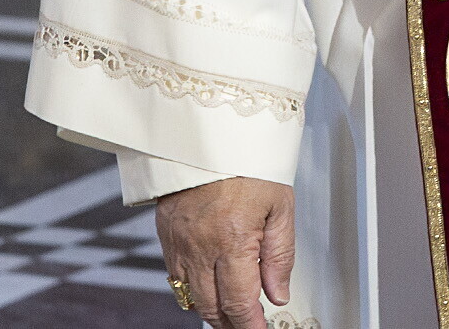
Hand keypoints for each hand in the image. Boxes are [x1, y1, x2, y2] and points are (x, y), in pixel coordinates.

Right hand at [156, 176, 293, 328]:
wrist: (210, 138)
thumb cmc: (249, 164)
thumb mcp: (281, 206)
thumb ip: (280, 255)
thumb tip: (278, 293)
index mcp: (233, 241)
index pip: (240, 301)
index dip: (250, 323)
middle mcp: (201, 248)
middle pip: (212, 306)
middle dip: (231, 322)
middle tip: (248, 325)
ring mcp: (180, 245)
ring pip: (191, 297)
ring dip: (211, 310)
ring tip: (231, 314)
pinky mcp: (167, 237)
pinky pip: (176, 277)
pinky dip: (192, 291)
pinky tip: (208, 289)